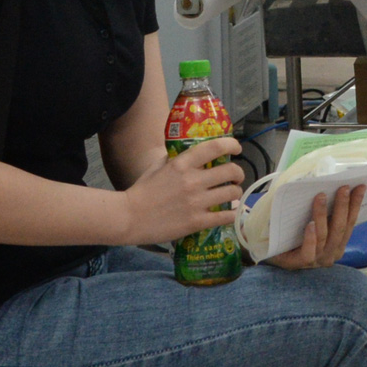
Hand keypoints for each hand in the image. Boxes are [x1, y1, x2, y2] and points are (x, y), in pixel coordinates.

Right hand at [121, 136, 243, 244]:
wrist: (128, 218)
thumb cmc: (142, 191)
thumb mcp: (157, 166)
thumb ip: (175, 158)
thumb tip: (191, 153)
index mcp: (182, 164)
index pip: (215, 147)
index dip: (232, 145)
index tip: (236, 149)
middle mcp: (193, 180)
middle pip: (230, 171)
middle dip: (238, 173)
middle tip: (235, 177)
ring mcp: (196, 202)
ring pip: (232, 193)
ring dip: (236, 193)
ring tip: (232, 195)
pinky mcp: (197, 221)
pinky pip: (226, 216)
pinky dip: (233, 213)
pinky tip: (231, 212)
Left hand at [269, 185, 365, 268]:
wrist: (272, 254)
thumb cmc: (295, 237)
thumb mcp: (315, 224)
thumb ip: (326, 214)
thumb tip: (332, 188)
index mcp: (338, 244)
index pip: (350, 222)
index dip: (356, 204)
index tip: (361, 186)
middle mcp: (331, 253)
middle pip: (340, 228)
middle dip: (343, 206)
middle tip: (343, 187)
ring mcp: (317, 260)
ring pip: (324, 236)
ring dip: (323, 214)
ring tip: (321, 196)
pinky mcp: (301, 263)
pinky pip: (308, 251)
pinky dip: (310, 237)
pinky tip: (310, 224)